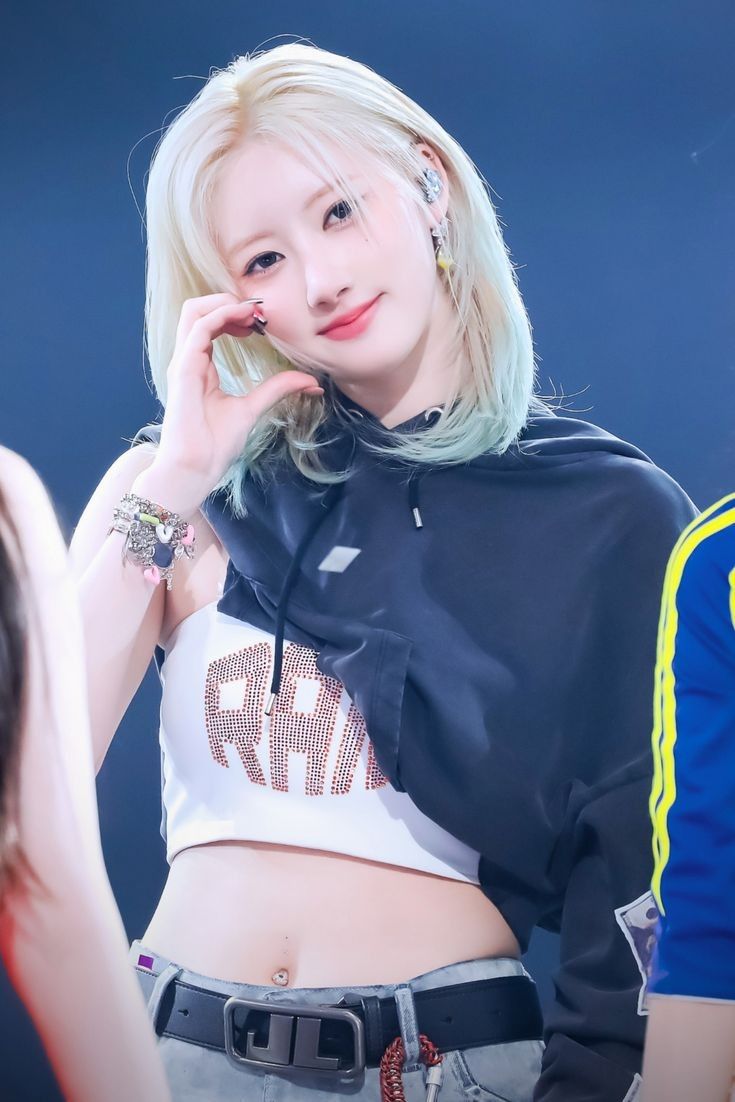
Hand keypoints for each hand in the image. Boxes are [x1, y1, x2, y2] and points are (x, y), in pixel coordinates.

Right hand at [150, 293, 321, 508]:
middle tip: (260, 313)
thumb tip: (310, 381)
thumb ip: (276, 389)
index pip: (211, 323)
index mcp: (200, 366)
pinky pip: (199, 329)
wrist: (195, 469)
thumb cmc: (214, 445)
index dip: (236, 314)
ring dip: (225, 303)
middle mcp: (189, 360)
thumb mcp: (253, 408)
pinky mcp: (184, 370)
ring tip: (253, 313)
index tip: (263, 322)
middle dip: (229, 301)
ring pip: (194, 311)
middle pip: (198, 309)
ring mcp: (184, 363)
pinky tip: (245, 321)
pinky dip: (222, 316)